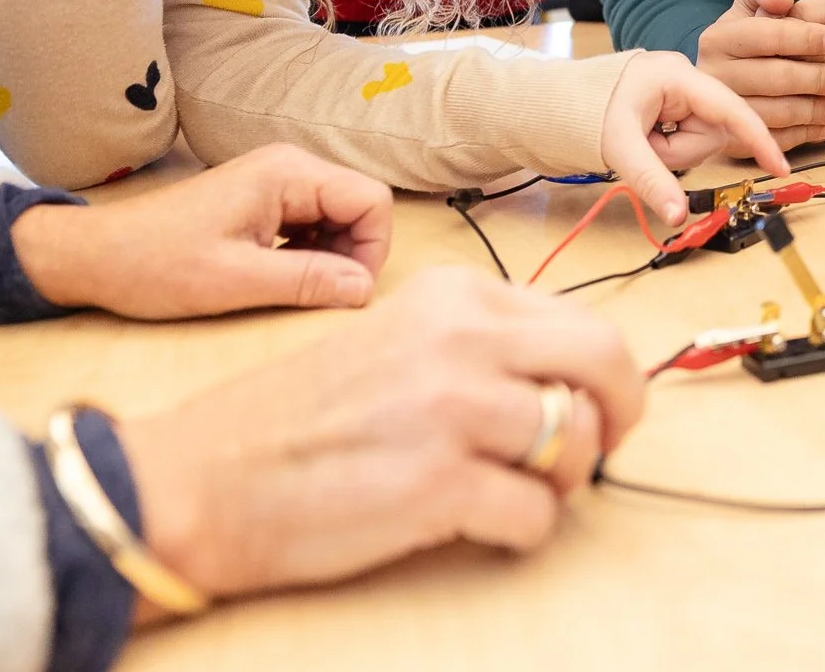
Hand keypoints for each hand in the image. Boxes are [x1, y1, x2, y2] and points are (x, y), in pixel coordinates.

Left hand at [12, 143, 391, 316]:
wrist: (94, 257)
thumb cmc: (156, 265)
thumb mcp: (236, 281)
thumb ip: (307, 281)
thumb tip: (365, 290)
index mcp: (287, 174)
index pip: (371, 200)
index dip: (372, 250)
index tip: (347, 293)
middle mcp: (287, 167)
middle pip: (357, 205)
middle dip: (352, 254)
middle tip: (321, 296)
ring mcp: (273, 182)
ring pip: (336, 216)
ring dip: (330, 256)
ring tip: (295, 288)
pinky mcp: (260, 200)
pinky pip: (310, 223)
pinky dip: (308, 254)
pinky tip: (278, 278)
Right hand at [116, 266, 643, 603]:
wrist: (204, 478)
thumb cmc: (299, 419)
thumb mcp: (396, 338)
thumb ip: (479, 343)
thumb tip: (573, 376)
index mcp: (452, 294)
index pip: (580, 319)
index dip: (603, 374)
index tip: (594, 406)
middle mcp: (460, 337)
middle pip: (606, 361)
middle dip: (620, 413)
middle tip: (598, 450)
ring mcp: (453, 408)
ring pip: (579, 441)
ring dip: (562, 480)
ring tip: (516, 489)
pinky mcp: (440, 483)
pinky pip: (538, 515)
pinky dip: (523, 531)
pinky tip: (481, 526)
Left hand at [601, 49, 790, 224]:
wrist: (558, 104)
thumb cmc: (584, 113)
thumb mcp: (620, 148)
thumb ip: (653, 181)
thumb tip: (678, 216)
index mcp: (676, 75)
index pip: (729, 108)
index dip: (758, 139)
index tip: (781, 167)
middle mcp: (685, 78)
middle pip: (712, 131)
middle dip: (680, 151)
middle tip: (645, 147)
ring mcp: (682, 92)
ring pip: (701, 139)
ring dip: (673, 152)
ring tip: (641, 142)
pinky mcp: (676, 105)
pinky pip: (689, 137)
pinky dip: (670, 148)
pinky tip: (648, 139)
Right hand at [694, 0, 824, 142]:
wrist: (750, 66)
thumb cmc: (763, 28)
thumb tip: (780, 1)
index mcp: (717, 38)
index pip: (766, 36)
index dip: (803, 37)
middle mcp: (712, 76)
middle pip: (773, 78)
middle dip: (816, 78)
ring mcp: (722, 111)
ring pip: (776, 114)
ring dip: (815, 110)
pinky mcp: (734, 141)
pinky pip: (775, 139)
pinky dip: (806, 133)